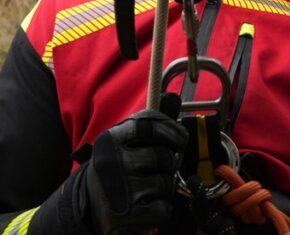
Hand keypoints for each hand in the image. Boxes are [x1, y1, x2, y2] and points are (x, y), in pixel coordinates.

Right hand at [82, 98, 187, 233]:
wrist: (87, 208)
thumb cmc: (116, 171)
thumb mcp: (125, 143)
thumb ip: (150, 124)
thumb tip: (172, 98)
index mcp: (112, 139)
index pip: (150, 124)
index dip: (173, 131)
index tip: (180, 140)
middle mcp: (113, 161)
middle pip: (164, 156)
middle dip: (167, 165)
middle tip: (156, 170)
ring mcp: (120, 188)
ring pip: (166, 182)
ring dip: (163, 188)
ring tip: (146, 189)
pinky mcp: (127, 214)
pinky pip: (163, 207)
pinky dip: (160, 209)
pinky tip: (145, 207)